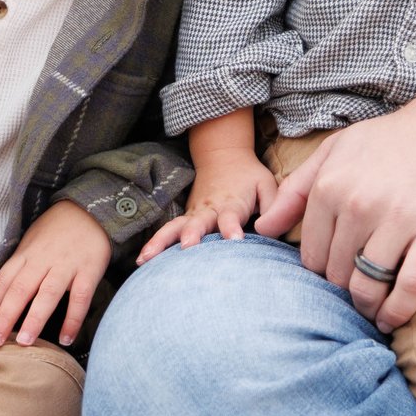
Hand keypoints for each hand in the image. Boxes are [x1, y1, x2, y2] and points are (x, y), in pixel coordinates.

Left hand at [0, 201, 111, 348]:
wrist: (89, 210)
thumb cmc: (56, 230)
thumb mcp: (31, 242)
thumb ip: (19, 266)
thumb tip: (1, 297)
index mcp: (25, 254)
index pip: (2, 282)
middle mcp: (43, 260)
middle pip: (19, 290)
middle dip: (5, 317)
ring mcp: (66, 265)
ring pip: (47, 294)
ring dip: (34, 319)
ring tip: (24, 343)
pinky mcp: (89, 270)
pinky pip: (80, 298)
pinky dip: (73, 319)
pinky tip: (66, 339)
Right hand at [136, 154, 278, 262]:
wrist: (222, 155)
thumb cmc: (248, 175)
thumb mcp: (267, 185)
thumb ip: (273, 207)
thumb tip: (272, 232)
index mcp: (232, 202)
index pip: (231, 216)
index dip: (231, 228)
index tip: (234, 240)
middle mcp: (209, 208)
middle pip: (197, 223)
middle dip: (192, 235)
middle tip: (188, 247)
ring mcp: (194, 213)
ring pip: (174, 227)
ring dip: (162, 242)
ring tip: (147, 260)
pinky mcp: (186, 218)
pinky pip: (169, 231)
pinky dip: (155, 244)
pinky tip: (143, 261)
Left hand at [253, 95, 415, 332]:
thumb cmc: (392, 141)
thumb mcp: (337, 150)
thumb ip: (297, 189)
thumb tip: (263, 228)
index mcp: (331, 185)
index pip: (311, 253)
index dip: (320, 272)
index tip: (334, 275)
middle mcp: (359, 203)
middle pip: (337, 273)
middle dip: (342, 289)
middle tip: (355, 293)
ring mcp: (399, 219)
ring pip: (367, 285)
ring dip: (367, 306)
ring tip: (371, 309)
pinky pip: (410, 286)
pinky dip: (398, 311)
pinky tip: (392, 318)